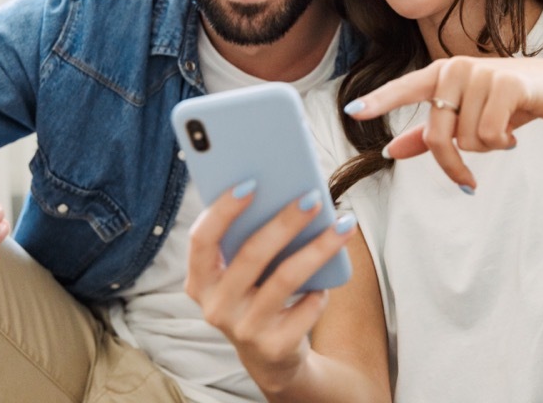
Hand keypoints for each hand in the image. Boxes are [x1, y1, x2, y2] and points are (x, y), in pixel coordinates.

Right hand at [185, 183, 357, 394]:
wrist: (272, 358)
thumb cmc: (257, 296)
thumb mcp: (241, 275)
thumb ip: (246, 240)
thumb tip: (285, 192)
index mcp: (200, 281)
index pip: (201, 240)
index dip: (222, 211)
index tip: (251, 183)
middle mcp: (215, 307)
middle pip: (252, 254)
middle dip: (285, 221)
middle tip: (313, 197)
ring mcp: (244, 329)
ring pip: (286, 278)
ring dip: (318, 247)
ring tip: (342, 224)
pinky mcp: (275, 346)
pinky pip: (307, 306)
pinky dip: (321, 289)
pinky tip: (330, 278)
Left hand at [345, 56, 542, 191]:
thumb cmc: (507, 101)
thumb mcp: (466, 116)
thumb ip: (427, 135)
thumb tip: (391, 152)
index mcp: (440, 74)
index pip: (403, 89)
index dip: (378, 101)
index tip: (352, 112)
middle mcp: (455, 69)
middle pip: (437, 135)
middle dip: (454, 163)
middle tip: (468, 179)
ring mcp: (480, 73)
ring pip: (468, 139)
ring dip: (487, 147)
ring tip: (502, 132)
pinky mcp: (505, 84)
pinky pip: (490, 134)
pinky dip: (503, 142)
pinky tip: (514, 131)